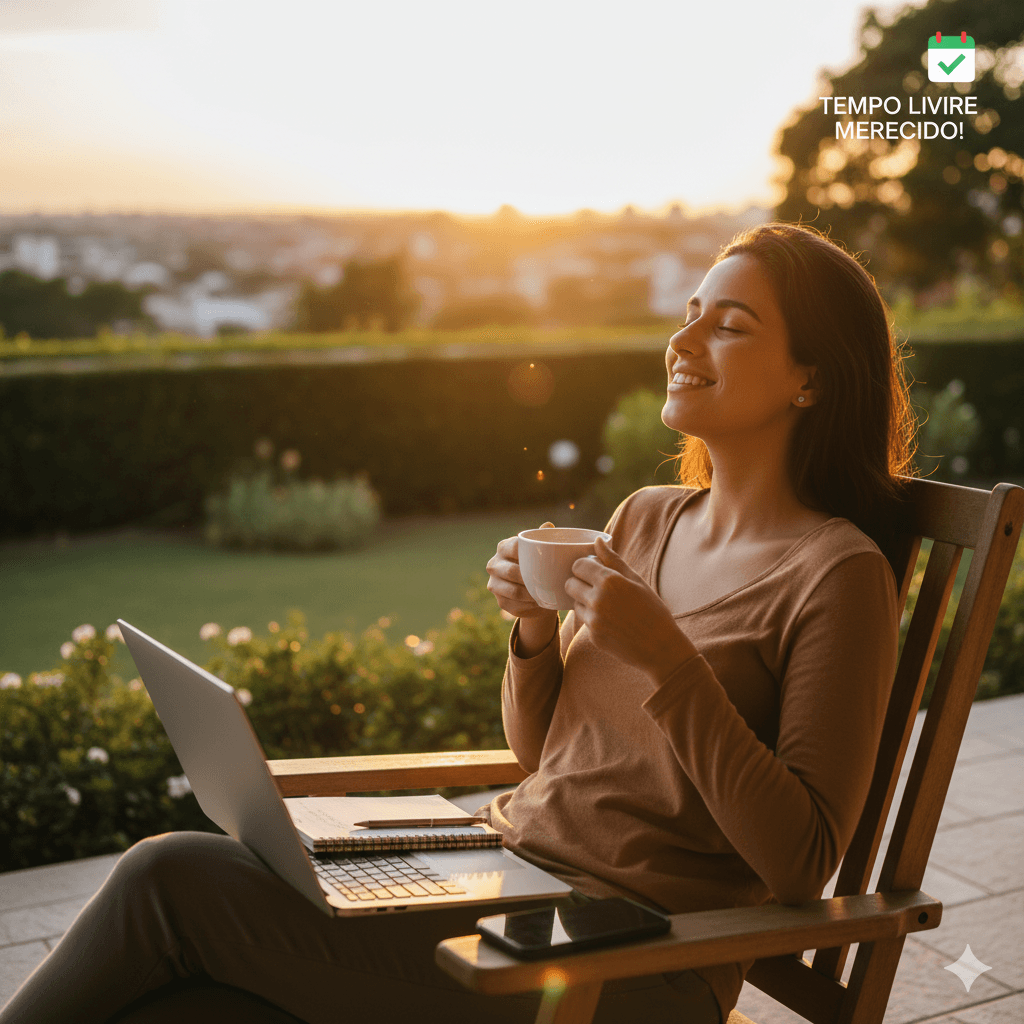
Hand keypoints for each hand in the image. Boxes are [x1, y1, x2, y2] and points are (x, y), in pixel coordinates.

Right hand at [486, 522, 559, 654]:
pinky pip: (515, 605)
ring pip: (513, 591)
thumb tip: (548, 525)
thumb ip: (543, 538)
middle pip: (511, 572)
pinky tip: (540, 603)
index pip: (514, 547)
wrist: (534, 589)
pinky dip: (530, 606)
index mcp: (503, 547)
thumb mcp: (541, 551)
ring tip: (546, 593)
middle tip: (549, 581)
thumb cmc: (538, 564)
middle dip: (530, 578)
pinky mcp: (500, 602)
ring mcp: (494, 584)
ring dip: (531, 594)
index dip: (529, 554)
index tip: (546, 560)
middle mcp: (494, 564)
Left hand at [565, 535, 696, 681]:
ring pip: (574, 603)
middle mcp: (598, 600)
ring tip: (606, 605)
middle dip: (578, 582)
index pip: (578, 565)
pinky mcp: (593, 636)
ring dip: (584, 601)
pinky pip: (584, 621)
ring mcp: (594, 620)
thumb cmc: (652, 610)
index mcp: (610, 581)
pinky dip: (593, 619)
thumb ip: (613, 560)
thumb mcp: (636, 580)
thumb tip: (597, 540)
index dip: (584, 566)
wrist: (661, 648)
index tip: (592, 569)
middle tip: (594, 586)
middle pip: (569, 584)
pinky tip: (611, 621)